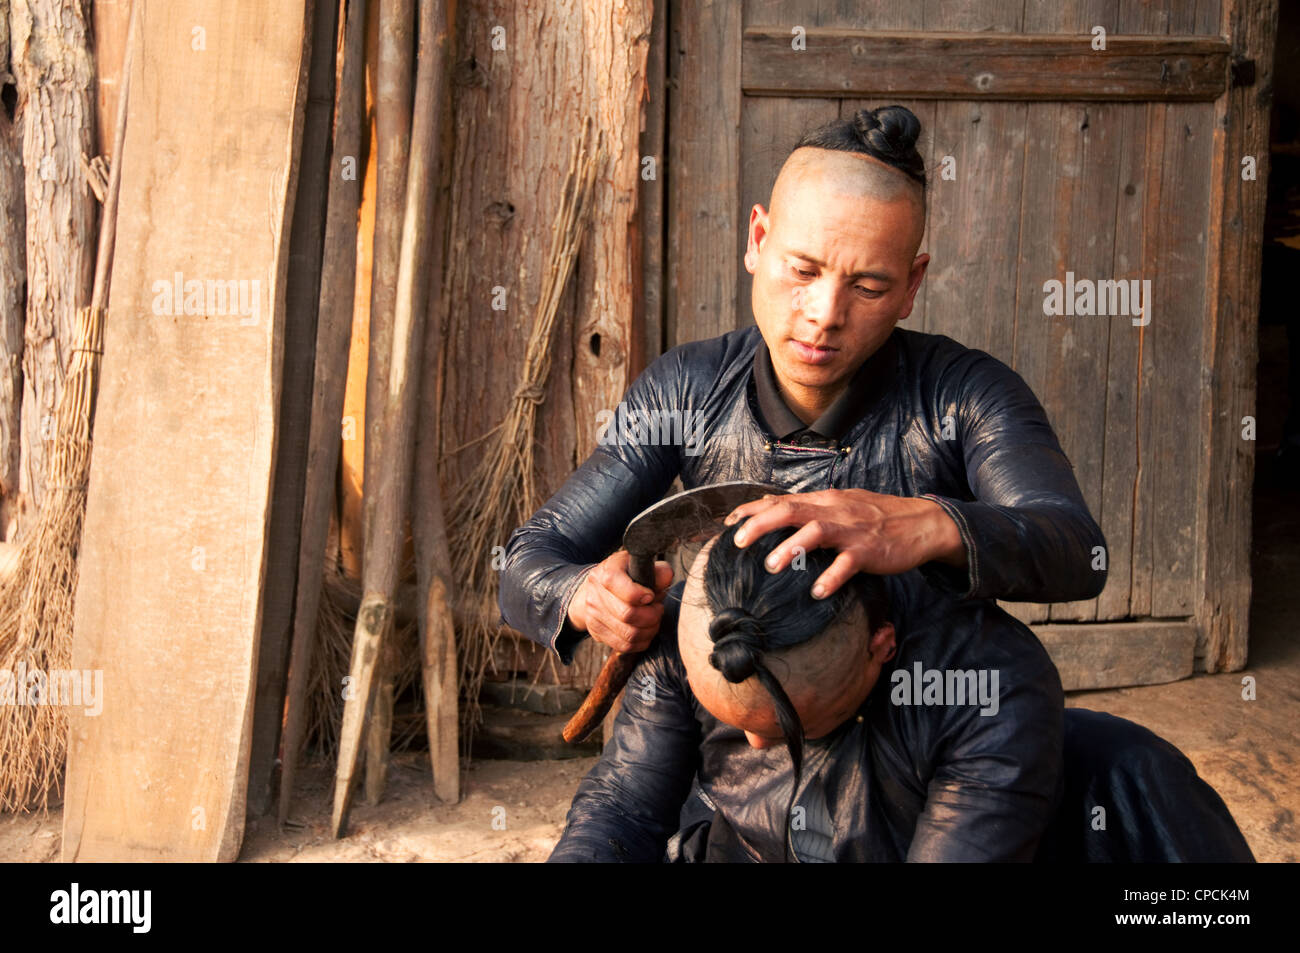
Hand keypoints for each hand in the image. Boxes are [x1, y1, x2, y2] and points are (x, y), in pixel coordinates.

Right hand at [566, 550, 673, 653]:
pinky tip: (645, 631)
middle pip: (628, 614)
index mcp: (607, 572)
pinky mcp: (596, 632)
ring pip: (628, 634)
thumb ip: (657, 571)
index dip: (641, 596)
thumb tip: (666, 578)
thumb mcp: (641, 567)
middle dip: (651, 615)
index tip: (651, 596)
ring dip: (649, 630)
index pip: (624, 589)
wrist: (597, 588)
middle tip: (657, 609)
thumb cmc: (626, 576)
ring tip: (653, 620)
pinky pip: (624, 646)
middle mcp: (595, 593)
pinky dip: (641, 642)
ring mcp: (593, 615)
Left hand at [722, 488, 964, 599]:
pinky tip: (817, 592)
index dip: (752, 510)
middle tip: (738, 542)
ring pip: (817, 531)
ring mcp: (852, 530)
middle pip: (791, 509)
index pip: (781, 500)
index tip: (728, 523)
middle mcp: (834, 511)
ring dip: (792, 547)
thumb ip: (809, 510)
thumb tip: (771, 509)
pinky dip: (832, 577)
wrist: (921, 523)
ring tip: (772, 566)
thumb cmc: (876, 517)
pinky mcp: (869, 551)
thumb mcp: (840, 506)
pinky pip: (848, 563)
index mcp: (824, 501)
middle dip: (761, 524)